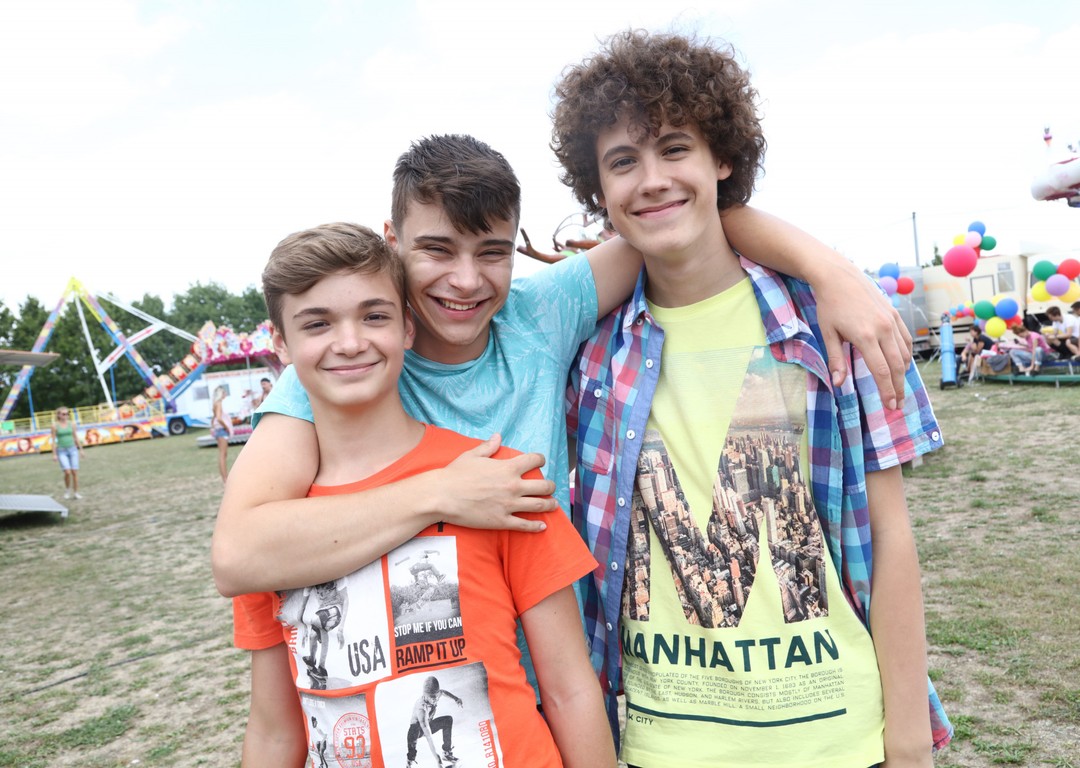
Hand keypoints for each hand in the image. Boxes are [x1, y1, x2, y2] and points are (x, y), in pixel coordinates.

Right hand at [434, 434, 557, 531]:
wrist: (442, 496)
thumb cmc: (455, 474)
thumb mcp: (472, 455)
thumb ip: (488, 446)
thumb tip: (498, 436)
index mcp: (508, 468)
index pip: (534, 460)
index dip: (540, 459)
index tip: (541, 462)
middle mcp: (513, 486)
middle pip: (543, 486)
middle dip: (550, 486)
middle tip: (550, 487)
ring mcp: (509, 505)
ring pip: (539, 505)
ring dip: (550, 505)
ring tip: (554, 505)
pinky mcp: (502, 521)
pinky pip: (525, 525)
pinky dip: (536, 526)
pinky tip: (543, 526)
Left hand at [812, 260, 911, 408]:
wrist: (840, 276)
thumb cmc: (830, 305)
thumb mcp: (828, 333)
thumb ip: (836, 360)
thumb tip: (838, 384)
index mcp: (865, 336)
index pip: (881, 371)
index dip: (887, 391)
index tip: (890, 407)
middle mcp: (883, 329)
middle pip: (897, 366)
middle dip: (898, 388)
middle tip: (897, 406)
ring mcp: (892, 321)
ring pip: (904, 354)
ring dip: (904, 375)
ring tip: (899, 390)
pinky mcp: (895, 314)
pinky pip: (906, 340)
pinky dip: (906, 356)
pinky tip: (902, 366)